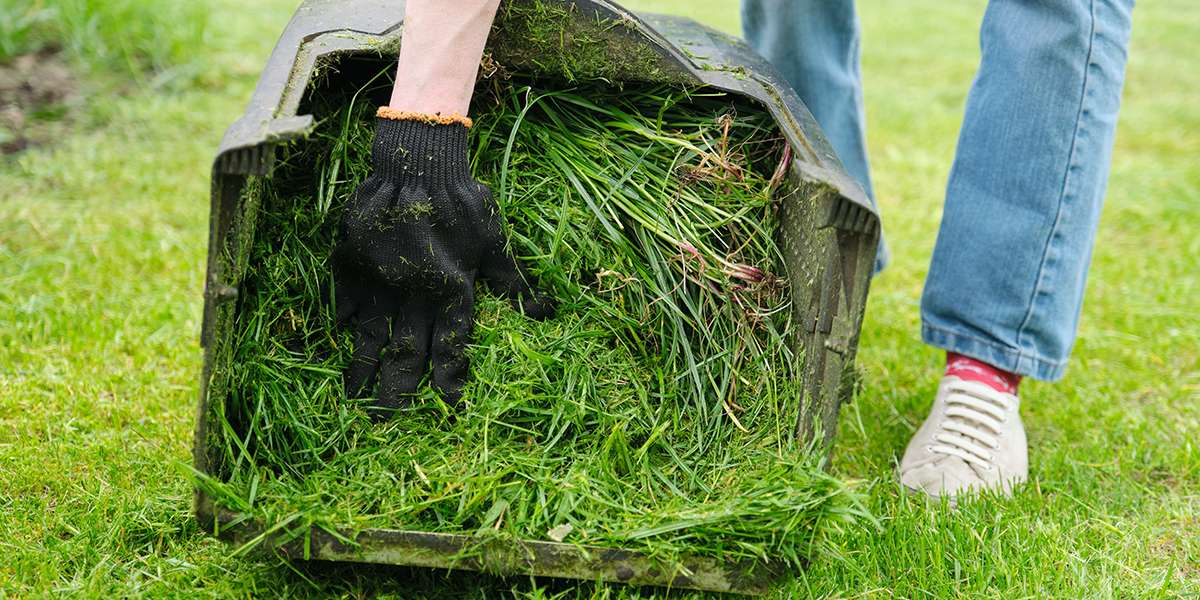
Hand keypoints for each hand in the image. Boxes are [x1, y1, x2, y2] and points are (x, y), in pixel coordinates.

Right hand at [333, 113, 550, 420]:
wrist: (418, 162)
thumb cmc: (465, 201)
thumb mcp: (494, 241)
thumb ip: (512, 281)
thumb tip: (544, 313)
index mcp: (453, 288)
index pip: (452, 345)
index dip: (451, 377)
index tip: (449, 407)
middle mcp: (415, 291)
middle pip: (407, 350)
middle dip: (398, 388)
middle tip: (386, 421)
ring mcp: (381, 278)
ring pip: (372, 333)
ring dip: (363, 367)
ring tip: (354, 397)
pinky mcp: (354, 261)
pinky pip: (348, 300)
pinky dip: (346, 322)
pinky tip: (341, 342)